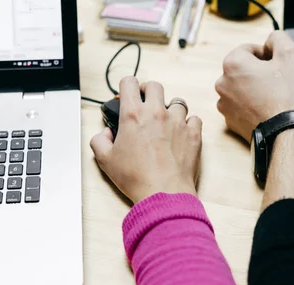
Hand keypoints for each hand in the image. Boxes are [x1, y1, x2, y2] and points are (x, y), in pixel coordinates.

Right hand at [90, 77, 202, 203]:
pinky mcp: (194, 134)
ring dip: (170, 109)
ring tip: (165, 124)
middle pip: (155, 86)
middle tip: (146, 106)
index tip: (127, 96)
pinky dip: (188, 124)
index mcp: (133, 115)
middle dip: (148, 92)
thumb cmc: (135, 178)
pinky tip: (181, 134)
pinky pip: (194, 119)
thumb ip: (99, 140)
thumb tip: (105, 133)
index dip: (126, 86)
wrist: (163, 193)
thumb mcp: (105, 160)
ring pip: (177, 102)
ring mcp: (178, 122)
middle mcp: (157, 113)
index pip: (129, 82)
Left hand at [215, 31, 293, 141]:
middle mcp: (223, 85)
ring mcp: (225, 106)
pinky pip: (242, 108)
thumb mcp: (291, 54)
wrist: (287, 134)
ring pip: (242, 89)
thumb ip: (278, 38)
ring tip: (274, 97)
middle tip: (279, 82)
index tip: (278, 65)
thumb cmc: (289, 98)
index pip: (249, 49)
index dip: (267, 54)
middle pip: (243, 69)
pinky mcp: (231, 123)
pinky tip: (268, 110)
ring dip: (256, 90)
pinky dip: (253, 107)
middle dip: (260, 72)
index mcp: (233, 64)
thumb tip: (271, 41)